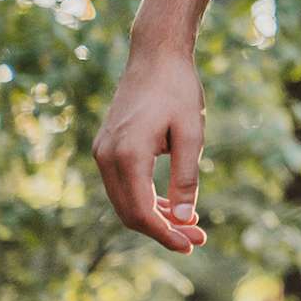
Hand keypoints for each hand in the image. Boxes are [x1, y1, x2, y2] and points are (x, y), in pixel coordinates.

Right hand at [95, 49, 208, 253]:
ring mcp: (103, 152)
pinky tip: (173, 205)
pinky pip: (124, 185)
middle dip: (162, 230)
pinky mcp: (107, 147)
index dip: (165, 234)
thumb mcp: (191, 134)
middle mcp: (106, 157)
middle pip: (130, 212)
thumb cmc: (177, 90)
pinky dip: (146, 198)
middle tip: (197, 240)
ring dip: (155, 217)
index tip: (191, 245)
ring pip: (125, 201)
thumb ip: (186, 177)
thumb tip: (184, 219)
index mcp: (127, 156)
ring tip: (191, 227)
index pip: (141, 212)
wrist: (155, 56)